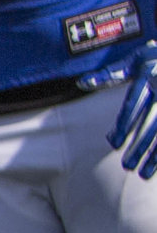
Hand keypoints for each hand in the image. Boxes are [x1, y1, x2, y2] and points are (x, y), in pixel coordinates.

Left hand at [109, 41, 156, 177]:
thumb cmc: (156, 57)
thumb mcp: (136, 60)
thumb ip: (112, 73)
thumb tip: (83, 82)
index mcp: (149, 76)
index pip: (134, 104)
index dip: (125, 123)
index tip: (114, 142)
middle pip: (153, 123)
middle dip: (140, 146)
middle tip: (126, 166)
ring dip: (155, 155)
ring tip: (142, 174)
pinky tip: (156, 168)